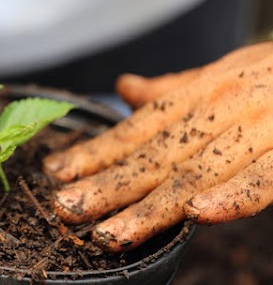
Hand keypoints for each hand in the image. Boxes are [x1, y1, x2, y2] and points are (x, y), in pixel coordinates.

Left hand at [43, 42, 272, 251]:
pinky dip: (232, 196)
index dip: (96, 152)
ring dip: (149, 208)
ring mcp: (257, 129)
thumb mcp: (216, 74)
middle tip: (65, 209)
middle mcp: (219, 108)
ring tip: (108, 234)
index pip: (136, 129)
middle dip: (106, 186)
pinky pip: (262, 179)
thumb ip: (170, 89)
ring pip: (194, 174)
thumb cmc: (270, 75)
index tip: (58, 172)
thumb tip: (123, 88)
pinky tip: (197, 215)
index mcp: (199, 92)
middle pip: (153, 157)